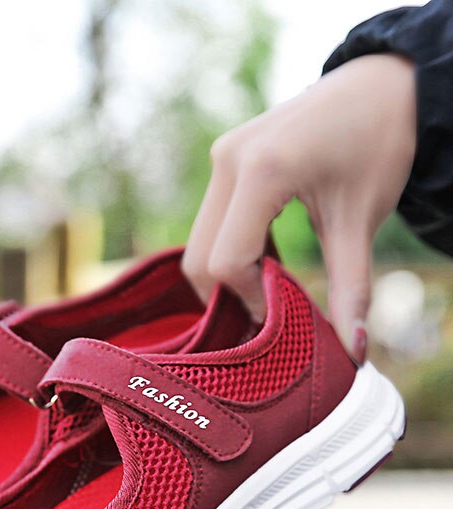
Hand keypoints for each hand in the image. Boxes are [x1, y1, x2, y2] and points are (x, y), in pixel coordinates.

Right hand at [182, 53, 416, 361]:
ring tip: (267, 287)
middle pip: (198, 257)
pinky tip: (262, 259)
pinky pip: (210, 221)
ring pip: (198, 241)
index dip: (249, 299)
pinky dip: (228, 249)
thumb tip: (354, 354)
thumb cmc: (379, 143)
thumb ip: (352, 288)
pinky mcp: (223, 157)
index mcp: (262, 170)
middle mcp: (228, 159)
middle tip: (267, 312)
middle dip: (227, 294)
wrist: (383, 82)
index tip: (281, 313)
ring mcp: (221, 155)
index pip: (226, 261)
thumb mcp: (362, 219)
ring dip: (226, 274)